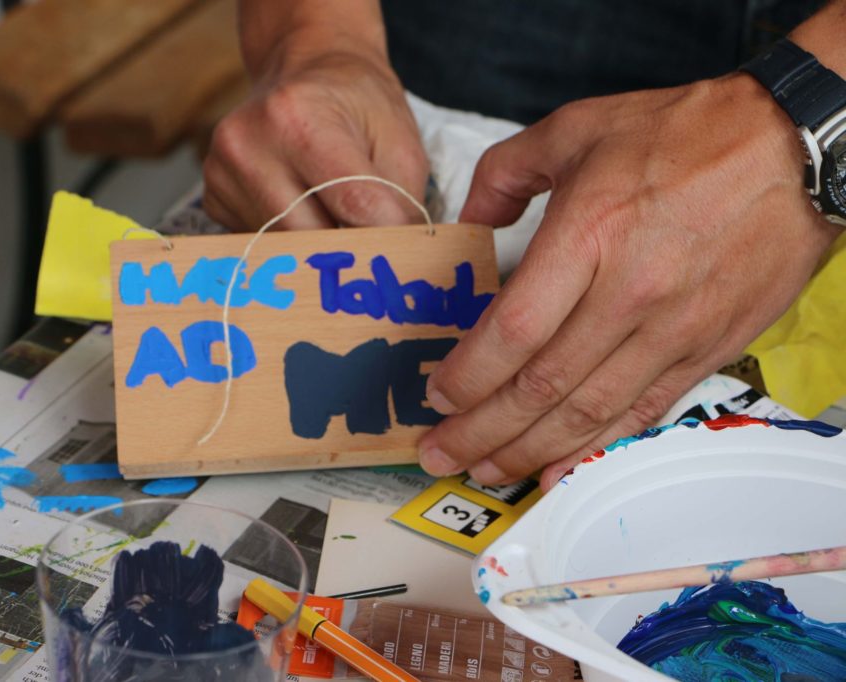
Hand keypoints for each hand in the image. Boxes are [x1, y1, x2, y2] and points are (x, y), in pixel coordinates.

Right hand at [203, 48, 428, 230]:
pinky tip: (300, 207)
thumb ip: (402, 202)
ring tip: (334, 213)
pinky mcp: (213, 199)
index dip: (386, 236)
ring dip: (317, 247)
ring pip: (285, 249)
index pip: (353, 206)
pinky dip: (289, 241)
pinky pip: (261, 244)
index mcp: (298, 117)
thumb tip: (397, 259)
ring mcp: (221, 173)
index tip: (402, 250)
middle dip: (348, 249)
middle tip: (372, 243)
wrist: (305, 70)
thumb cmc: (357, 105)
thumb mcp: (399, 140)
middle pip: (312, 237)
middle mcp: (247, 144)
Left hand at [419, 74, 840, 489]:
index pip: (515, 330)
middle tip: (440, 454)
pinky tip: (555, 470)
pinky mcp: (705, 349)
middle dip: (481, 431)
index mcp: (589, 233)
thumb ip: (506, 173)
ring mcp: (672, 329)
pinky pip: (640, 413)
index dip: (470, 374)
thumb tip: (471, 219)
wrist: (790, 148)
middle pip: (541, 386)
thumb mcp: (576, 128)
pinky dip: (593, 448)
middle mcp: (629, 292)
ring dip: (527, 451)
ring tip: (484, 472)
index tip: (437, 394)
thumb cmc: (685, 135)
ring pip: (587, 412)